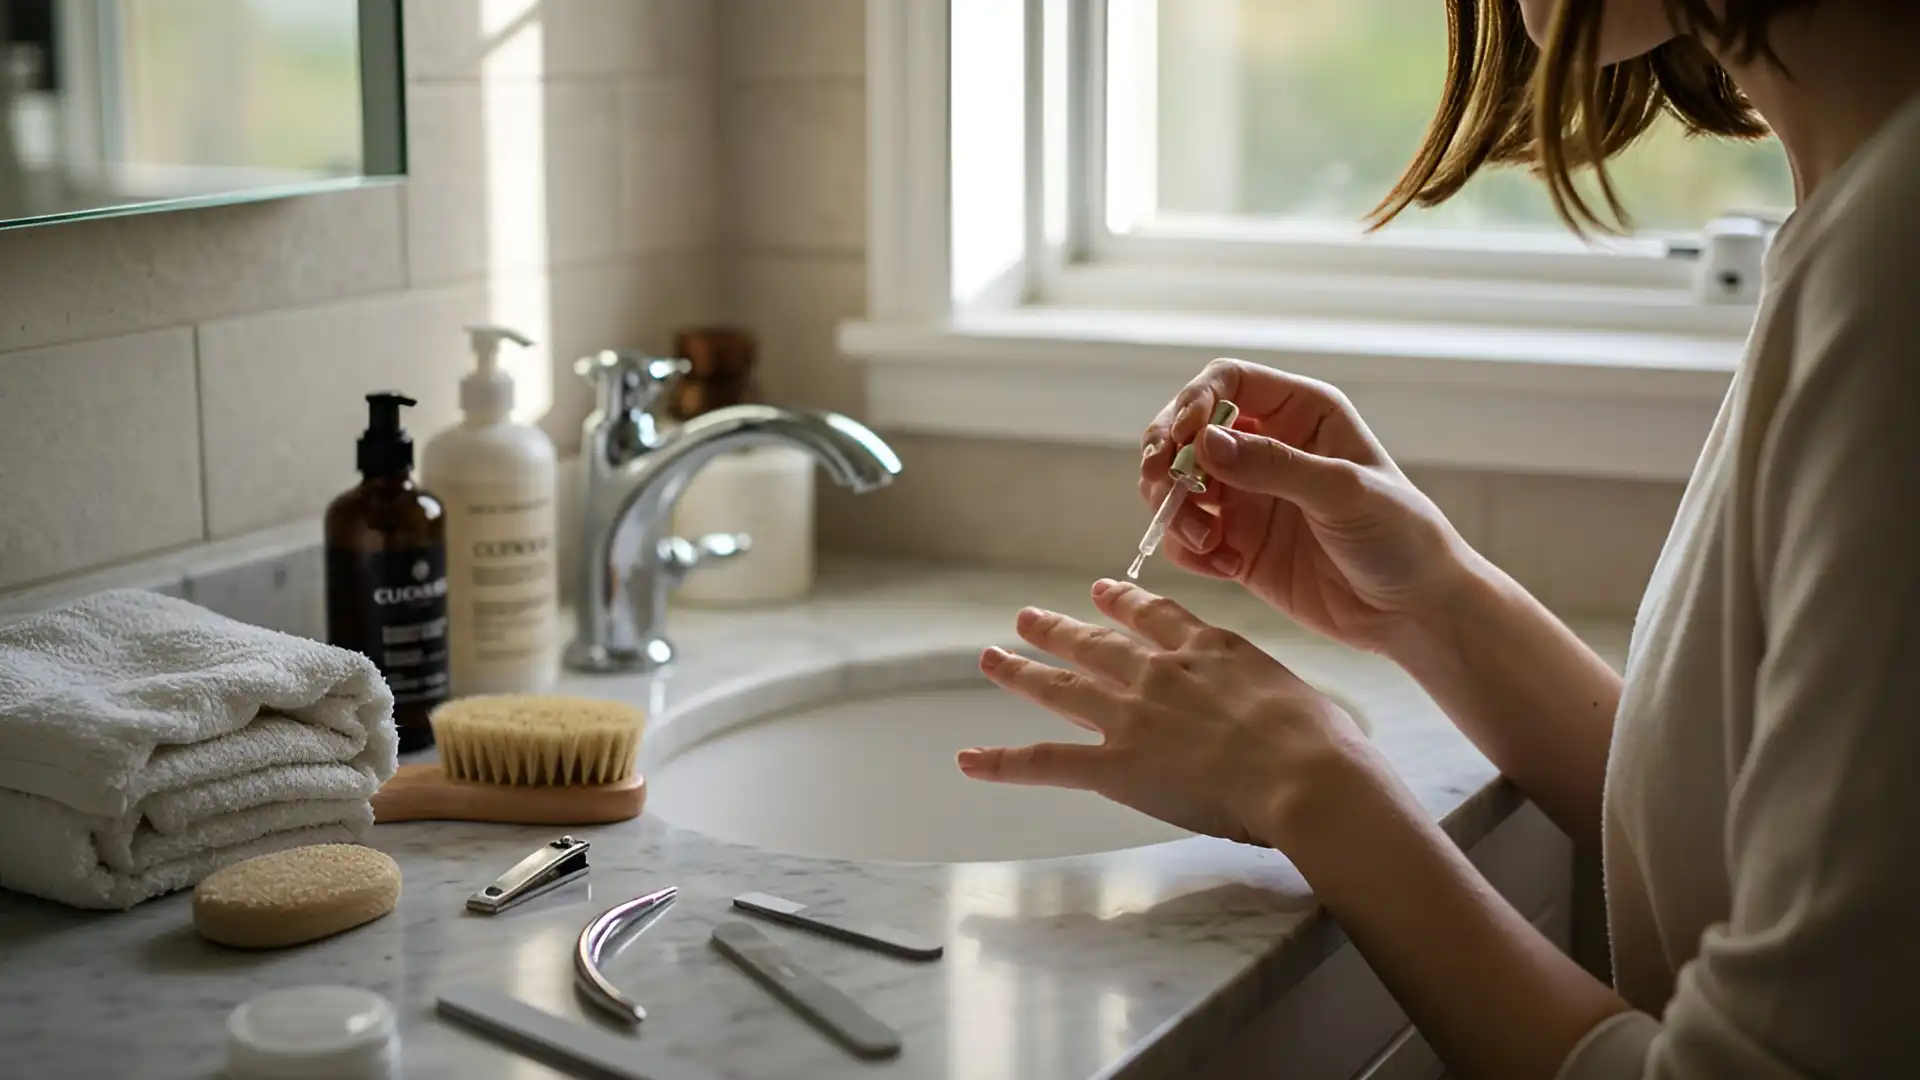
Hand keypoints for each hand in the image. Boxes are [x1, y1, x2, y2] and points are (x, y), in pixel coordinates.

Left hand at [958, 579, 1372, 848]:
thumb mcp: (1299, 696)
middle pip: (1097, 644)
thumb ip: (1268, 698)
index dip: (1123, 602)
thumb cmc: (1323, 743)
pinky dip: (1002, 763)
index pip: (1155, 616)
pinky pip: (1045, 762)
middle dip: (1059, 630)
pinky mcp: (1114, 763)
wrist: (1306, 771)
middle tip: (1028, 618)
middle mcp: (1161, 671)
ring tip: (993, 658)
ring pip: (1061, 687)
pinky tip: (969, 761)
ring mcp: (1131, 714)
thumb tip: (1280, 718)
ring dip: (1022, 672)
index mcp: (1210, 649)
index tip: (1101, 590)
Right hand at [1140, 359, 1480, 654]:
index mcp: (1300, 414)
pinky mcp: (1237, 545)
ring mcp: (1248, 497)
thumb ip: (1274, 465)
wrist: (1415, 612)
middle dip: (1165, 455)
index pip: (1226, 382)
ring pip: (1176, 484)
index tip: (1182, 437)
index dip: (1193, 401)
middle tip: (1161, 486)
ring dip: (1172, 508)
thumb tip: (1205, 442)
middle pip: (1185, 430)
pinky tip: (1223, 566)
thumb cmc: (1401, 537)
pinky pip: (1186, 537)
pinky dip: (1187, 549)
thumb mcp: (1344, 492)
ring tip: (1204, 539)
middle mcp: (1266, 448)